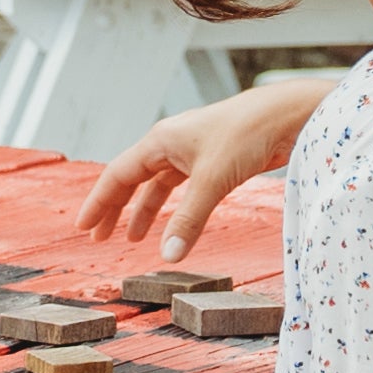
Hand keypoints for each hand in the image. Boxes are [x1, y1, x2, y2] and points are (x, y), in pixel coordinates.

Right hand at [81, 75, 332, 260]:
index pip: (117, 174)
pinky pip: (184, 187)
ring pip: (159, 184)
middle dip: (115, 208)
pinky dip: (175, 207)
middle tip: (99, 236)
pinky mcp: (216, 160)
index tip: (83, 226)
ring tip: (133, 239)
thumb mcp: (213, 181)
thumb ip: (188, 220)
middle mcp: (172, 143)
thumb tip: (167, 256)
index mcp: (161, 140)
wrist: (288, 115)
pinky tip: (174, 224)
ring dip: (144, 210)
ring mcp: (194, 151)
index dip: (99, 202)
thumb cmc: (248, 134)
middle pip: (133, 178)